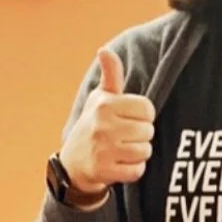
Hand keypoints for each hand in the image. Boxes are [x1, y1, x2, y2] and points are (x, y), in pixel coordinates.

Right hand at [60, 47, 155, 198]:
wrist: (72, 163)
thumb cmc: (93, 124)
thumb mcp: (100, 98)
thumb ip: (110, 75)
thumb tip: (105, 50)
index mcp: (105, 105)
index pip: (147, 109)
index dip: (144, 116)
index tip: (131, 119)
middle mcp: (103, 126)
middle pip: (148, 131)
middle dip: (141, 136)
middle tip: (125, 137)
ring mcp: (103, 150)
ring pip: (145, 151)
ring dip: (138, 154)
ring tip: (123, 150)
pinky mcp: (105, 171)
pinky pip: (137, 171)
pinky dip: (133, 170)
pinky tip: (121, 164)